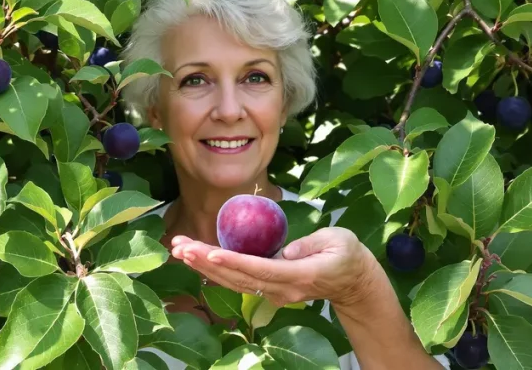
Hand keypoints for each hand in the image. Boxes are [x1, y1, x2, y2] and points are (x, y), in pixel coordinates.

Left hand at [171, 227, 380, 308]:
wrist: (352, 282)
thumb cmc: (347, 255)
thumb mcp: (339, 241)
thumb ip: (311, 243)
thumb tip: (284, 251)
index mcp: (299, 275)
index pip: (260, 269)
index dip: (233, 261)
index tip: (209, 252)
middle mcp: (281, 289)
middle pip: (238, 277)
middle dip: (205, 261)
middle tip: (179, 245)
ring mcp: (274, 292)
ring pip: (233, 281)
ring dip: (203, 266)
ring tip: (179, 249)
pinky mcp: (269, 287)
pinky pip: (238, 280)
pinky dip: (215, 269)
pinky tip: (196, 259)